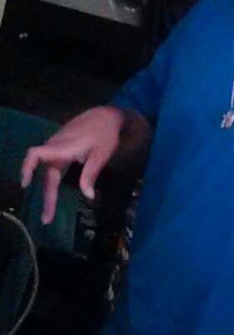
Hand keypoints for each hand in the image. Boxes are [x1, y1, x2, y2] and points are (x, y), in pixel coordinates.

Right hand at [21, 106, 124, 223]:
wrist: (105, 115)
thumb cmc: (105, 133)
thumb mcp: (102, 154)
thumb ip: (91, 173)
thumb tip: (88, 196)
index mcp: (63, 147)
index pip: (36, 154)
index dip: (27, 167)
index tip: (25, 184)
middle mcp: (55, 147)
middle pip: (45, 174)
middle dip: (46, 196)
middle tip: (47, 219)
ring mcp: (57, 148)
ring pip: (48, 172)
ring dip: (47, 191)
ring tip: (49, 211)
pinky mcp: (61, 149)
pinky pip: (51, 166)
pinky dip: (50, 181)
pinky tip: (53, 192)